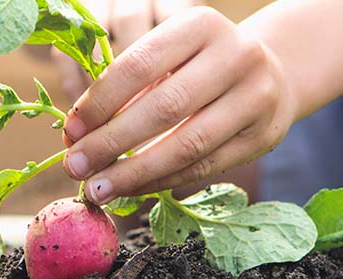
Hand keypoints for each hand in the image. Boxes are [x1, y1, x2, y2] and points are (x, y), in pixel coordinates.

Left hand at [62, 6, 295, 204]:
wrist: (272, 75)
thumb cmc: (198, 67)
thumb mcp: (167, 60)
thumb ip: (125, 90)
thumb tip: (75, 137)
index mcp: (200, 25)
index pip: (138, 65)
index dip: (99, 102)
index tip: (69, 131)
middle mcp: (235, 55)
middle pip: (163, 107)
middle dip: (110, 142)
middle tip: (74, 167)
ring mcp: (255, 97)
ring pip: (187, 145)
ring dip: (134, 173)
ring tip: (97, 188)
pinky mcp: (262, 137)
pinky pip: (203, 168)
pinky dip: (161, 182)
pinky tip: (130, 189)